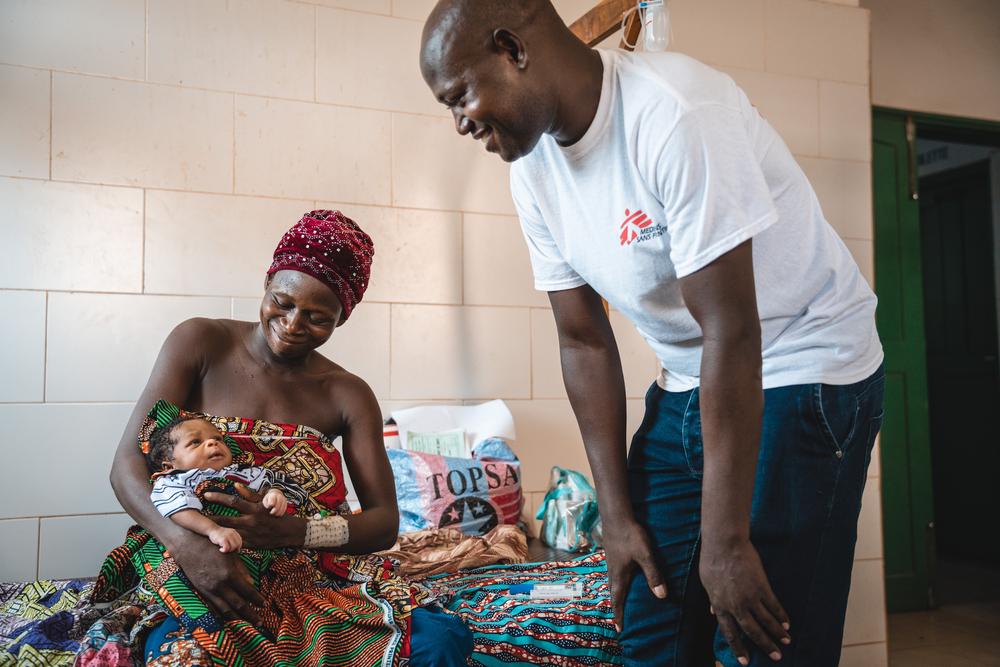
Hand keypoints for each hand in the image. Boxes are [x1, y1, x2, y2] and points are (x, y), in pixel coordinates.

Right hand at [169, 531, 263, 623]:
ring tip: (247, 624)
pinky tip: (230, 618)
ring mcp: (209, 591)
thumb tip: (252, 584)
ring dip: (238, 619)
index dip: (257, 600)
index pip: (248, 592)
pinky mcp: (201, 592)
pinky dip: (224, 615)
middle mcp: (220, 586)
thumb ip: (242, 571)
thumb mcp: (232, 555)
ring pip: (226, 610)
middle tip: (260, 622)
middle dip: (250, 615)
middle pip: (238, 605)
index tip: (264, 605)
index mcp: (230, 574)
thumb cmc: (213, 547)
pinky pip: (214, 608)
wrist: (188, 547)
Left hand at [204, 484, 305, 548]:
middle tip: (195, 515)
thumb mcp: (266, 501)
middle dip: (210, 517)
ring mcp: (250, 534)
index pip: (233, 502)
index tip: (206, 495)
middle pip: (226, 519)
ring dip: (215, 532)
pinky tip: (214, 545)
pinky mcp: (251, 545)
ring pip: (228, 533)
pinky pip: (236, 545)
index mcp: (254, 509)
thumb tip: (237, 486)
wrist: (290, 532)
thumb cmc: (277, 514)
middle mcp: (250, 521)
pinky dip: (225, 544)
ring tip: (200, 531)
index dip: (219, 498)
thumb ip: (250, 494)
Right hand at [208, 526, 241, 552]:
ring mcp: (228, 536)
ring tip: (224, 549)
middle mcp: (232, 533)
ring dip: (228, 550)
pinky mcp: (223, 539)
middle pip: (237, 545)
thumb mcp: (228, 534)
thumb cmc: (219, 534)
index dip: (238, 547)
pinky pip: (226, 548)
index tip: (234, 550)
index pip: (240, 541)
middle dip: (233, 549)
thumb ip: (233, 539)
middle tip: (227, 550)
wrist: (212, 529)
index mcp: (234, 532)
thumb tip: (238, 550)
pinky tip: (220, 549)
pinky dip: (224, 550)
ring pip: (233, 547)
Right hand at [602, 517, 666, 631]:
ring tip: (621, 601)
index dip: (618, 615)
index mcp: (619, 575)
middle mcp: (612, 571)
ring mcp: (611, 561)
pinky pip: (613, 573)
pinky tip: (622, 577)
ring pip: (612, 583)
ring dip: (616, 594)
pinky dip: (617, 582)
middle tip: (619, 619)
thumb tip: (661, 596)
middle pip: (613, 593)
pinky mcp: (612, 553)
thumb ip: (653, 575)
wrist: (616, 515)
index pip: (617, 600)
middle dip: (616, 607)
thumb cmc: (630, 535)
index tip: (619, 629)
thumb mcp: (645, 555)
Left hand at [700, 539, 790, 664]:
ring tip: (786, 641)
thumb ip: (713, 600)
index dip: (738, 647)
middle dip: (765, 645)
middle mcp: (735, 605)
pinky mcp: (761, 586)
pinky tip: (787, 623)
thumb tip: (713, 611)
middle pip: (752, 631)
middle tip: (776, 656)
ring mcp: (749, 597)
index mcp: (720, 605)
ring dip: (777, 633)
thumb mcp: (707, 583)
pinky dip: (781, 615)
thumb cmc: (712, 560)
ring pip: (765, 621)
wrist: (724, 544)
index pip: (730, 632)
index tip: (745, 661)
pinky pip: (773, 605)